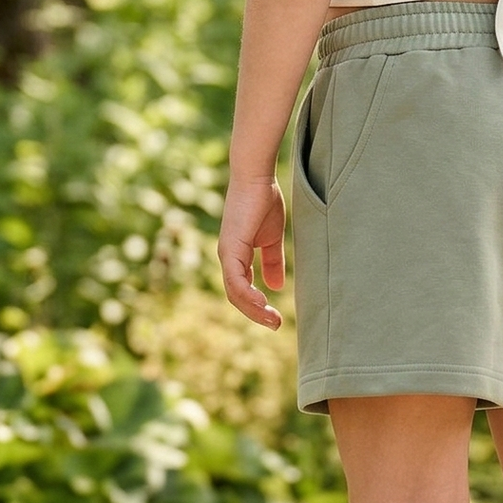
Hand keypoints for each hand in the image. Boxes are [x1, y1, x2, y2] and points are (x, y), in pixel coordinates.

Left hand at [219, 175, 286, 328]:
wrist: (256, 177)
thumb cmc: (263, 201)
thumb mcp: (272, 238)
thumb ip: (273, 262)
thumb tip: (276, 287)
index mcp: (236, 257)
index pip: (242, 290)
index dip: (257, 307)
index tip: (275, 318)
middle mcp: (227, 258)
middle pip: (237, 297)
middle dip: (256, 314)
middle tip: (276, 325)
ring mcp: (226, 254)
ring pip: (235, 293)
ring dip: (253, 310)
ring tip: (272, 319)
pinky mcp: (230, 248)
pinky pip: (235, 280)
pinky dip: (248, 294)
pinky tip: (263, 303)